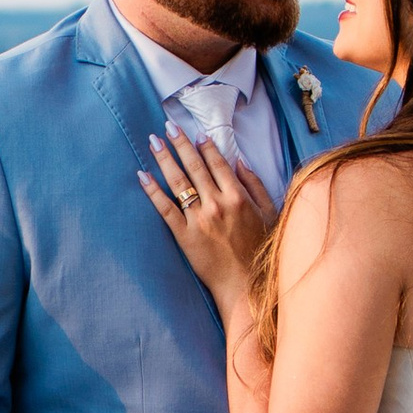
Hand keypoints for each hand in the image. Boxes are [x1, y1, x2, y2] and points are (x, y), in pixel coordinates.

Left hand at [138, 122, 272, 311]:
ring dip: (164, 159)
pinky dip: (153, 192)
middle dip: (180, 143)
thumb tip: (241, 161)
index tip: (196, 134)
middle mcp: (217, 204)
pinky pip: (165, 209)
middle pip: (195, 167)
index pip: (218, 164)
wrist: (247, 286)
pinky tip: (142, 176)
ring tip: (153, 142)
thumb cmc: (261, 251)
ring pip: (178, 183)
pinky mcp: (185, 236)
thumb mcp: (269, 214)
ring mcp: (199, 220)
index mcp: (238, 197)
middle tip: (168, 126)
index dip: (205, 146)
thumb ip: (256, 186)